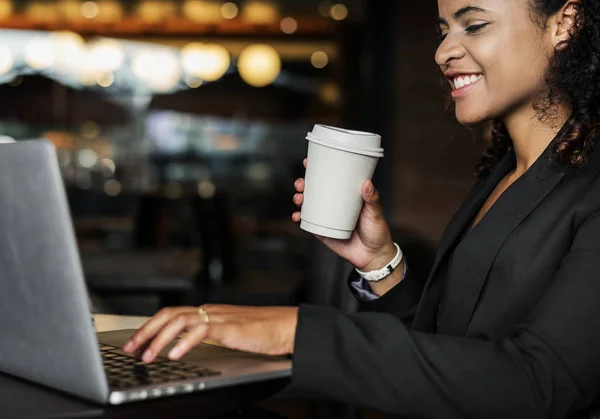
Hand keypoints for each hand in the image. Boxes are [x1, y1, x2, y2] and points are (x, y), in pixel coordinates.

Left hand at [122, 305, 298, 362]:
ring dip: (160, 339)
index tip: (134, 343)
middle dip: (146, 331)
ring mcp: (218, 317)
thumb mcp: (227, 335)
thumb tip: (185, 347)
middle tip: (129, 348)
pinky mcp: (229, 327)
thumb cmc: (261, 332)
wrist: (285, 326)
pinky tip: (175, 354)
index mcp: (207, 312)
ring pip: (180, 321)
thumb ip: (208, 337)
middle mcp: (209, 311)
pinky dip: (184, 342)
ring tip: (148, 356)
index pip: (171, 315)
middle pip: (169, 314)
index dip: (149, 328)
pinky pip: (201, 330)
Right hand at [292, 158, 395, 270]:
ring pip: (308, 205)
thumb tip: (367, 183)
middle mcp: (334, 205)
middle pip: (314, 190)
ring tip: (299, 198)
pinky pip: (307, 223)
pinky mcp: (323, 231)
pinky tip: (297, 216)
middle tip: (301, 183)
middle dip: (303, 184)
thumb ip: (372, 199)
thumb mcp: (376, 212)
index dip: (317, 170)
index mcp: (346, 196)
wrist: (373, 256)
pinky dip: (299, 218)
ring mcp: (327, 217)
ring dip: (299, 199)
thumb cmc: (377, 231)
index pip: (330, 179)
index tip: (308, 163)